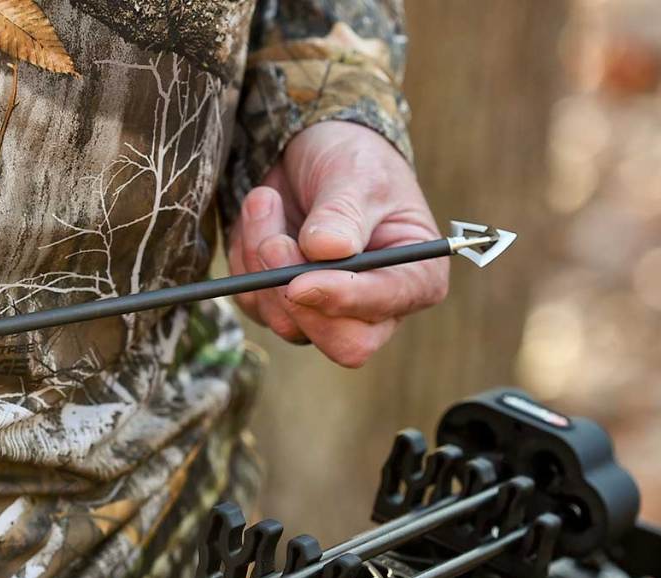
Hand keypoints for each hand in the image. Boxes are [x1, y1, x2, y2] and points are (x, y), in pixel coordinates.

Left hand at [227, 121, 448, 367]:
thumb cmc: (353, 159)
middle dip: (296, 295)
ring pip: (287, 322)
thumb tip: (325, 250)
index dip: (342, 299)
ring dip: (262, 260)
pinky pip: (254, 302)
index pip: (383, 309)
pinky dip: (245, 257)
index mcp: (415, 277)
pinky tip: (262, 216)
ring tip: (266, 200)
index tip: (300, 281)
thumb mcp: (354, 174)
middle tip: (272, 242)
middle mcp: (376, 307)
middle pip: (341, 343)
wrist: (314, 150)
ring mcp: (328, 312)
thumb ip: (342, 214)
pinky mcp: (285, 306)